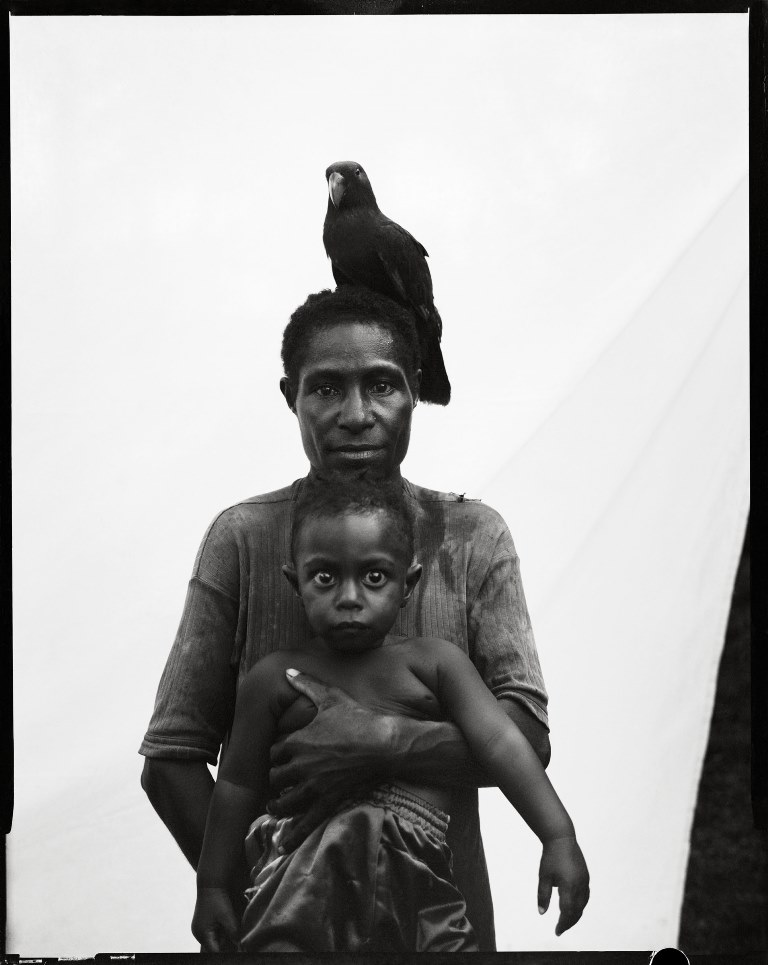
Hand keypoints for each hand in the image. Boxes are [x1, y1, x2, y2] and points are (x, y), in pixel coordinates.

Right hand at [192, 886, 239, 951]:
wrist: (210, 884)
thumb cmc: (218, 899)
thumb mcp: (227, 916)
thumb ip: (233, 932)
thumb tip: (239, 945)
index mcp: (202, 934)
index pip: (214, 951)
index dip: (225, 952)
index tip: (236, 950)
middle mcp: (198, 934)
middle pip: (213, 947)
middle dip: (223, 945)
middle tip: (233, 939)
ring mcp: (198, 929)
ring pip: (212, 941)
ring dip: (221, 938)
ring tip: (227, 928)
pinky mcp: (201, 924)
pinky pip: (210, 934)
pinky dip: (218, 932)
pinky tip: (223, 925)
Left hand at [268, 670, 394, 847]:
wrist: (383, 742)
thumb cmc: (358, 717)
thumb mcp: (331, 697)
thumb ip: (307, 684)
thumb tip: (288, 670)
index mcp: (297, 740)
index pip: (274, 752)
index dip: (276, 755)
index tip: (281, 757)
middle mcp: (301, 764)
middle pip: (275, 778)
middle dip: (276, 780)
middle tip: (278, 782)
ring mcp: (314, 784)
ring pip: (284, 801)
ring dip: (277, 805)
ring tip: (275, 806)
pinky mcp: (328, 800)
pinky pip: (306, 822)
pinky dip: (293, 836)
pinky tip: (284, 845)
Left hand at [537, 835, 589, 935]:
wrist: (561, 838)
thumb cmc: (550, 857)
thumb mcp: (543, 877)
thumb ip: (543, 895)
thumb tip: (541, 913)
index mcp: (569, 886)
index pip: (568, 912)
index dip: (563, 923)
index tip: (557, 931)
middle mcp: (580, 885)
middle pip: (577, 911)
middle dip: (569, 922)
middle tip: (560, 929)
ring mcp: (585, 880)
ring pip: (583, 904)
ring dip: (575, 915)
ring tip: (566, 921)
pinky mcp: (586, 876)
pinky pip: (586, 896)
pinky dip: (580, 905)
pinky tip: (575, 907)